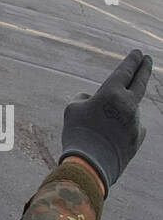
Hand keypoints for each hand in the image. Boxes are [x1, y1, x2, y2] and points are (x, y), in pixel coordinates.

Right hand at [60, 50, 150, 189]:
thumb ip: (84, 99)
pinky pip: (131, 127)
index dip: (132, 60)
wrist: (89, 166)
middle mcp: (129, 104)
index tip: (138, 53)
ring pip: (130, 109)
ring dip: (121, 111)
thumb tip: (91, 98)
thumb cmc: (77, 135)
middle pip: (141, 82)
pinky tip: (109, 140)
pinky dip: (122, 129)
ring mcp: (136, 121)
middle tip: (147, 59)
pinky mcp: (138, 137)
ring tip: (101, 125)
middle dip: (144, 68)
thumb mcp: (72, 111)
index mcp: (112, 93)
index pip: (126, 71)